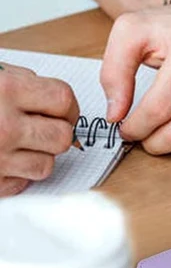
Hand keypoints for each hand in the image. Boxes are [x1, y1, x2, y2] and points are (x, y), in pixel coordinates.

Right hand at [0, 63, 79, 195]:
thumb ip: (24, 84)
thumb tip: (58, 101)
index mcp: (6, 90)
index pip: (65, 100)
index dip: (66, 106)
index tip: (60, 110)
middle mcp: (3, 125)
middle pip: (63, 136)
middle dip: (56, 132)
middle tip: (39, 129)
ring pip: (48, 164)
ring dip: (38, 156)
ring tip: (17, 145)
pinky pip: (23, 183)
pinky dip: (17, 174)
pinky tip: (3, 161)